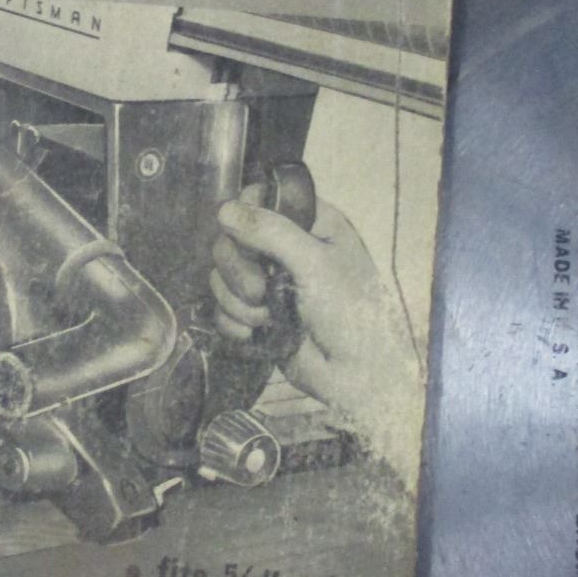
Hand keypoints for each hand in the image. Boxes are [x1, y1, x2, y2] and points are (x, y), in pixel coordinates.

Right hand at [210, 188, 424, 475]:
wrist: (355, 376)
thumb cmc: (350, 313)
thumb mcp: (315, 264)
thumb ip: (271, 232)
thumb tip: (223, 209)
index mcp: (310, 223)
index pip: (259, 199)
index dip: (244, 216)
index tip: (244, 237)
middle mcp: (287, 247)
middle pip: (231, 239)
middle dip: (238, 270)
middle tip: (259, 291)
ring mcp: (269, 282)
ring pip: (222, 276)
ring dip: (237, 301)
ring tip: (265, 318)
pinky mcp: (256, 315)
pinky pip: (223, 308)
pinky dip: (233, 322)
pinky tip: (254, 334)